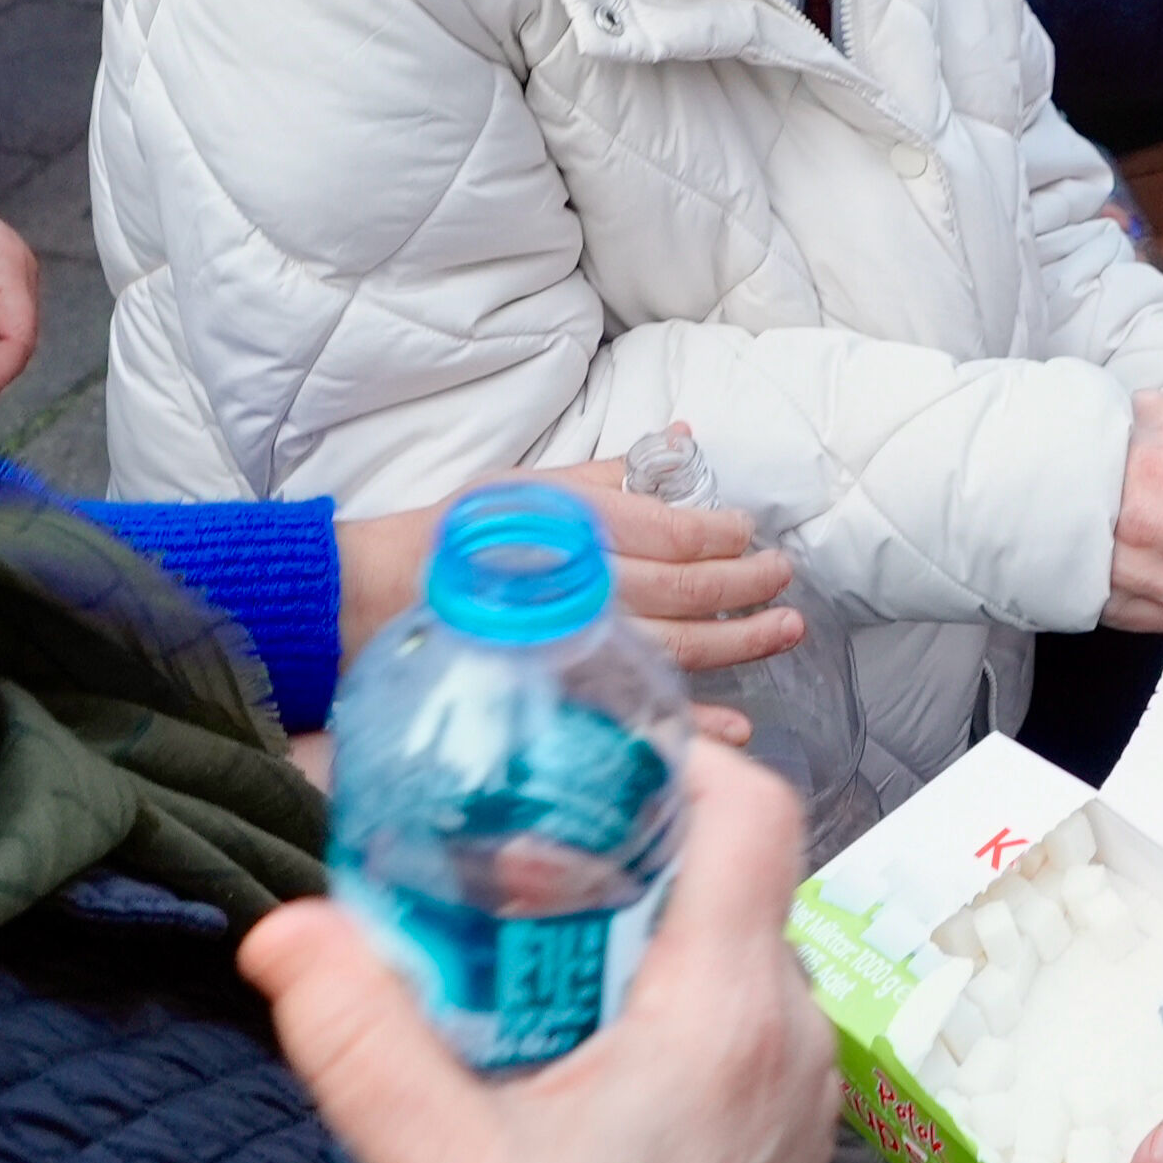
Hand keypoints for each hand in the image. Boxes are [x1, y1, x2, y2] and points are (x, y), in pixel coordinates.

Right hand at [240, 745, 841, 1162]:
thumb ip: (357, 1036)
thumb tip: (283, 927)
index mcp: (721, 1018)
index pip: (750, 811)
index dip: (671, 758)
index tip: (571, 767)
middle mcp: (788, 1037)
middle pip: (733, 871)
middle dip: (622, 845)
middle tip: (507, 870)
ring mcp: (801, 1094)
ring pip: (736, 944)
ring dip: (641, 926)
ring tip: (523, 956)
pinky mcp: (786, 1143)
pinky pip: (742, 1016)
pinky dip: (667, 995)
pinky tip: (570, 1047)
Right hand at [338, 455, 800, 674]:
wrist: (379, 600)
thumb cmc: (457, 537)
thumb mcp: (533, 483)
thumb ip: (613, 470)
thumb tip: (682, 440)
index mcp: (580, 525)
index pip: (677, 532)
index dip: (724, 534)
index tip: (750, 532)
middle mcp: (587, 582)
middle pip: (690, 592)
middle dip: (747, 587)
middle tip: (783, 579)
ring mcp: (579, 642)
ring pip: (680, 649)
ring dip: (741, 644)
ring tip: (782, 630)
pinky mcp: (564, 689)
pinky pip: (641, 707)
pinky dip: (696, 719)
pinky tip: (738, 722)